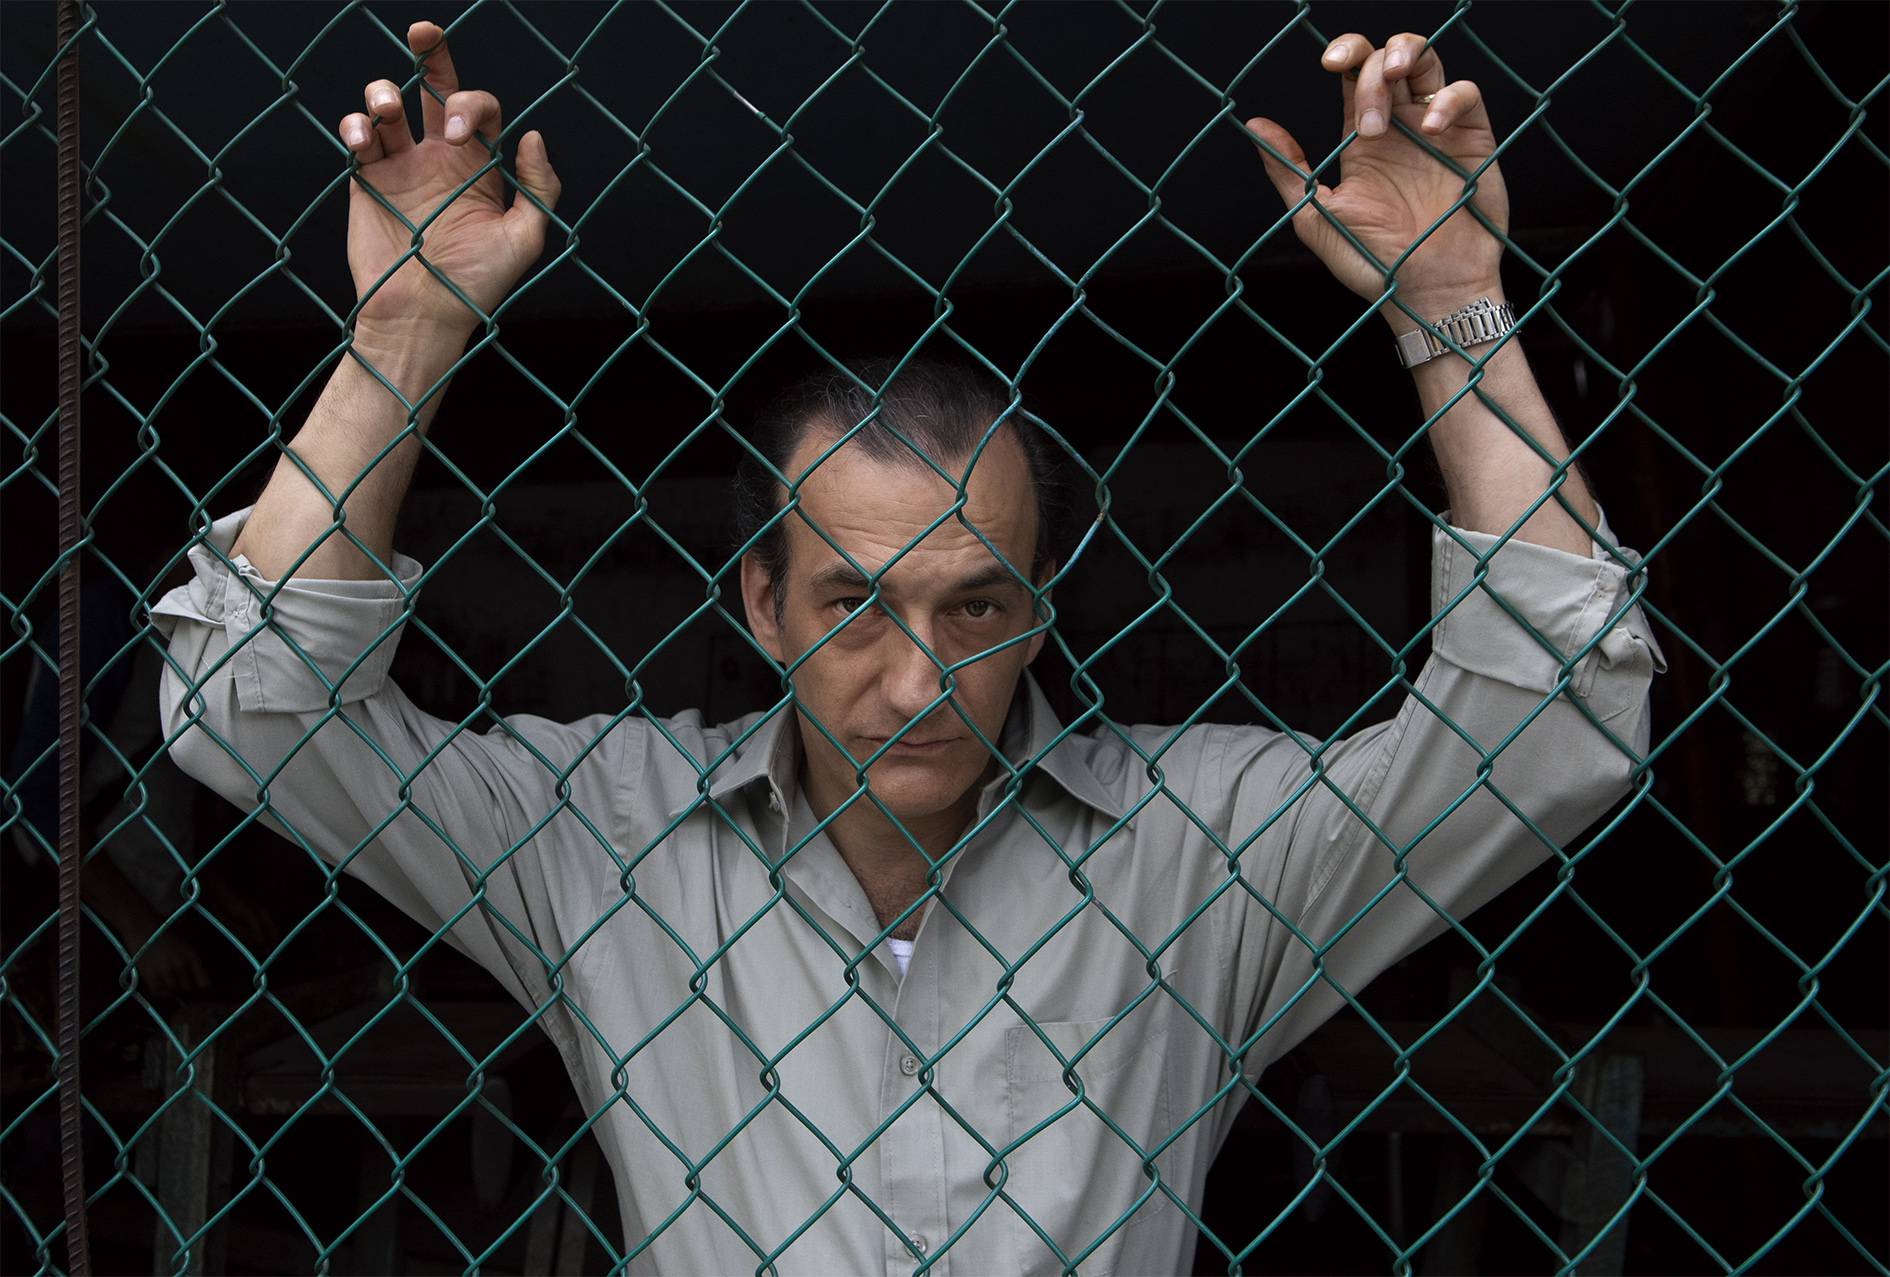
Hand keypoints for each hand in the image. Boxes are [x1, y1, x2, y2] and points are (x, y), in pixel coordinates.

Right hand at [131, 929, 211, 997]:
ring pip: (174, 991)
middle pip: (188, 988)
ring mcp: (165, 972)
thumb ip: (191, 958)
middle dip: (186, 986)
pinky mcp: (150, 976)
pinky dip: (160, 990)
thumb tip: (195, 974)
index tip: (197, 984)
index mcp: (192, 956)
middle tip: (181, 982)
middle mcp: (181, 965)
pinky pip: (158, 991)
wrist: (141, 926)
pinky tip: (160, 983)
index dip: (201, 985)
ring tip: (169, 981)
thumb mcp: (185, 942)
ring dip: (173, 988)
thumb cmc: (164, 930)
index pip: (204, 983)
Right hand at [338, 20, 561, 335]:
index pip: (478, 109)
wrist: (423, 316)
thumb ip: (538, 188)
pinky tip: (364, 136)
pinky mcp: (367, 180)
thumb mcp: (525, 238)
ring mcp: (400, 166)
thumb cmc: (477, 284)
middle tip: (424, 31)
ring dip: (382, 93)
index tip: (461, 134)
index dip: (471, 104)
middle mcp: (440, 158)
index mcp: (479, 165)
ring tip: (384, 107)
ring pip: (388, 107)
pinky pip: (357, 138)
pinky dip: (355, 126)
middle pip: (434, 90)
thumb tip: (532, 135)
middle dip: (430, 55)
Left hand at [1244, 33, 1508, 326]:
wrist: (1425, 293)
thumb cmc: (1373, 263)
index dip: (1345, 52)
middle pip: (1387, 58)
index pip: (1353, 73)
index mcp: (1362, 137)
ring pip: (1428, 62)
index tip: (1328, 65)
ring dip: (1407, 56)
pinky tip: (1431, 128)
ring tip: (1393, 82)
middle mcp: (1399, 125)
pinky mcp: (1473, 139)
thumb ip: (1289, 169)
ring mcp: (1436, 129)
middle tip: (1367, 119)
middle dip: (1370, 68)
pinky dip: (1448, 98)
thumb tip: (1253, 125)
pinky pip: (1466, 94)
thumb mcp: (1317, 217)